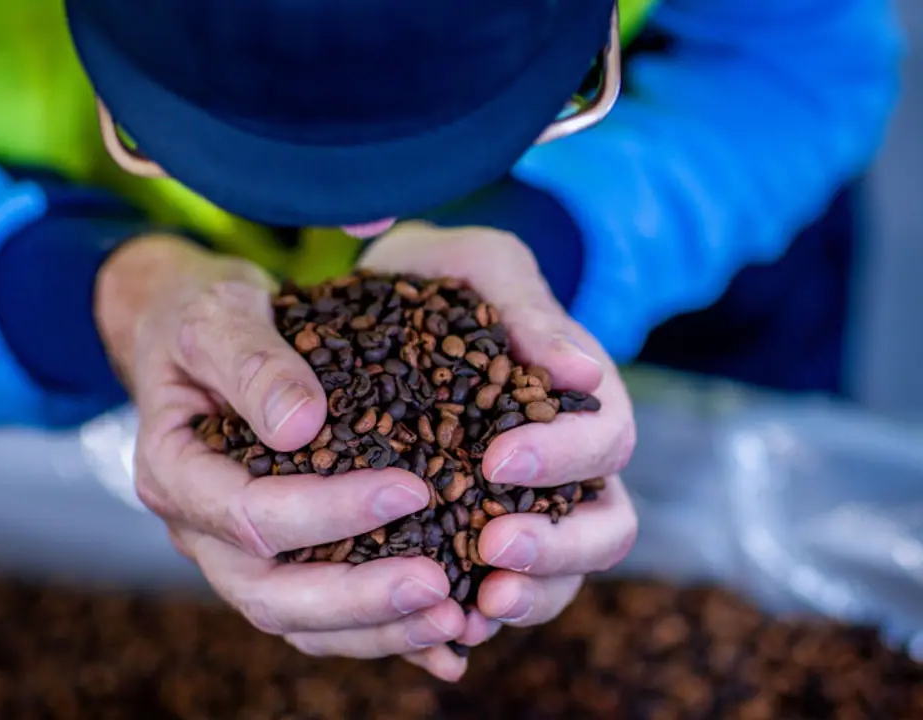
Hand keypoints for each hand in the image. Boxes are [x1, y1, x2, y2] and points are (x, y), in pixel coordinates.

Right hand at [94, 235, 466, 675]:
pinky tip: (447, 639)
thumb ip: (251, 362)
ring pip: (297, 623)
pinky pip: (324, 618)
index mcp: (173, 471)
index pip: (247, 515)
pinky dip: (381, 633)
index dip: (326, 512)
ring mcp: (233, 553)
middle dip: (357, 598)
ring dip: (374, 629)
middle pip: (268, 593)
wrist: (194, 331)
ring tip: (453, 616)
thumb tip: (299, 425)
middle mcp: (197, 528)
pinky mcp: (276, 560)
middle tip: (439, 585)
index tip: (409, 489)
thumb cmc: (204, 315)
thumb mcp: (219, 313)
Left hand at [359, 222, 637, 678]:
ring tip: (473, 607)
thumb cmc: (446, 277)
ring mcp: (527, 511)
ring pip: (559, 576)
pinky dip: (475, 618)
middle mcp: (566, 468)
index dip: (564, 458)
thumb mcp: (483, 266)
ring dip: (527, 597)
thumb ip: (528, 310)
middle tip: (493, 549)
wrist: (389, 301)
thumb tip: (585, 371)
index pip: (606, 443)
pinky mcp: (473, 540)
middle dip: (558, 548)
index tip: (499, 460)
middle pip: (604, 528)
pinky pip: (493, 592)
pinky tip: (440, 632)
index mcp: (578, 405)